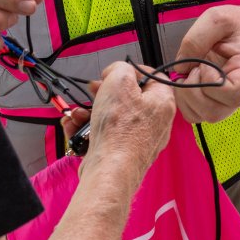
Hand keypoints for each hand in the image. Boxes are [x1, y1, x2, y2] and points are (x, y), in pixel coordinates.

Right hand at [83, 62, 174, 181]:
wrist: (109, 171)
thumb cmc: (119, 131)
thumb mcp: (118, 81)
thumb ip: (119, 68)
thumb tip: (116, 72)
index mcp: (163, 102)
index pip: (152, 76)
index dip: (130, 71)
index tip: (114, 73)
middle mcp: (156, 122)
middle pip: (129, 97)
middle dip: (105, 92)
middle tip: (94, 91)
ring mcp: (139, 140)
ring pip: (113, 117)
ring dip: (92, 111)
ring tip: (78, 114)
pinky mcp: (123, 153)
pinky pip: (106, 135)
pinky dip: (89, 130)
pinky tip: (76, 128)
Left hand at [171, 5, 239, 123]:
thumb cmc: (235, 26)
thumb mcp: (216, 19)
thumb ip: (196, 40)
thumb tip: (181, 68)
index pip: (231, 94)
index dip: (210, 80)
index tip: (204, 62)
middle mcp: (238, 95)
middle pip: (212, 112)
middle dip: (192, 90)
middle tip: (193, 68)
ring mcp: (225, 102)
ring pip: (200, 116)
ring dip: (185, 96)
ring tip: (191, 74)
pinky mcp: (212, 102)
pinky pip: (193, 113)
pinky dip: (183, 100)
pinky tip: (187, 80)